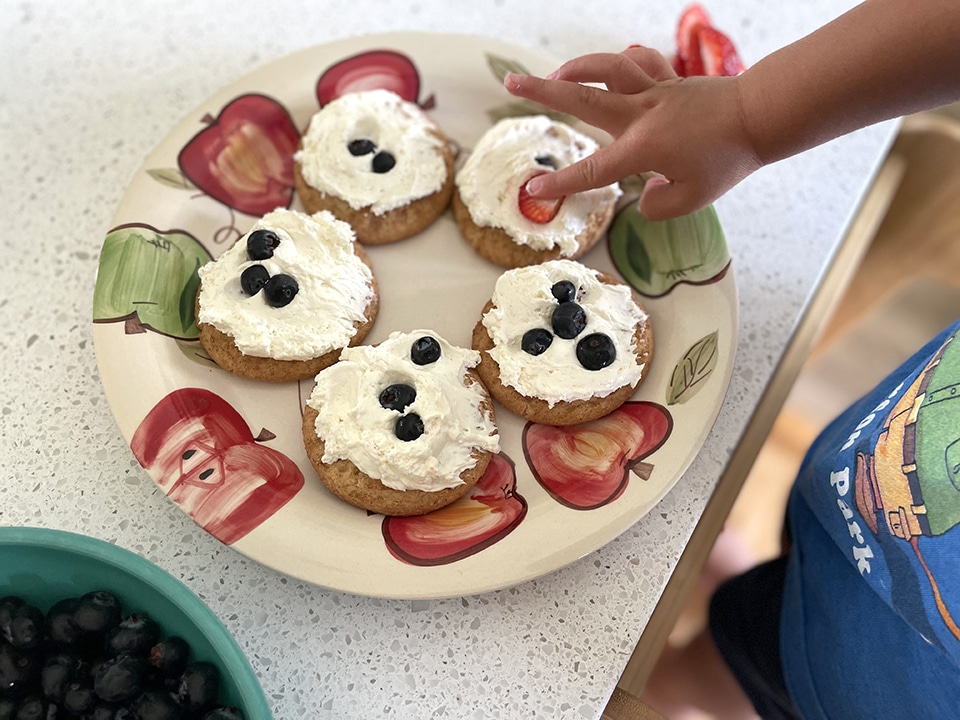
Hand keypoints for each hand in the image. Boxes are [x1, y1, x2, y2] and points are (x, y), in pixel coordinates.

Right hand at [504, 46, 761, 219]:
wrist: (759, 116)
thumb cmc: (727, 160)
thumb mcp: (691, 199)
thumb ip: (657, 206)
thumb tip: (643, 194)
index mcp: (642, 148)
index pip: (593, 170)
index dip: (560, 183)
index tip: (534, 190)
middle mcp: (640, 114)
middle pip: (582, 98)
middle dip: (543, 92)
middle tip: (511, 82)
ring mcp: (654, 92)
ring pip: (606, 69)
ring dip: (575, 67)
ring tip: (553, 74)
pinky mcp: (669, 81)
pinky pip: (639, 63)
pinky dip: (621, 62)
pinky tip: (609, 67)